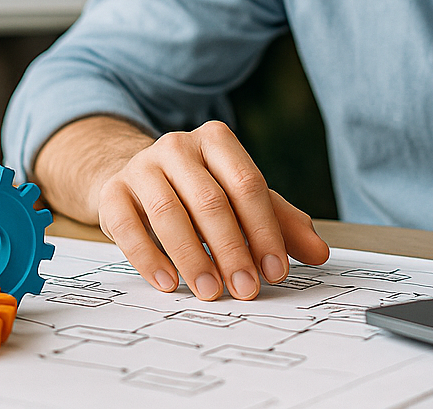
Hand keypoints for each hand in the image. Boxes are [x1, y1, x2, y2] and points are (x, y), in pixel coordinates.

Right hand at [92, 120, 329, 300]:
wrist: (135, 178)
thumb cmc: (199, 191)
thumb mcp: (241, 200)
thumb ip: (281, 223)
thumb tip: (320, 253)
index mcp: (217, 140)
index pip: (248, 185)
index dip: (264, 230)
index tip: (275, 271)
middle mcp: (178, 145)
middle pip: (211, 201)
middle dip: (232, 250)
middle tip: (245, 289)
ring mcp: (141, 166)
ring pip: (168, 213)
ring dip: (193, 258)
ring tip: (210, 292)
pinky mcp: (112, 192)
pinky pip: (128, 226)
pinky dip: (150, 258)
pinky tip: (169, 283)